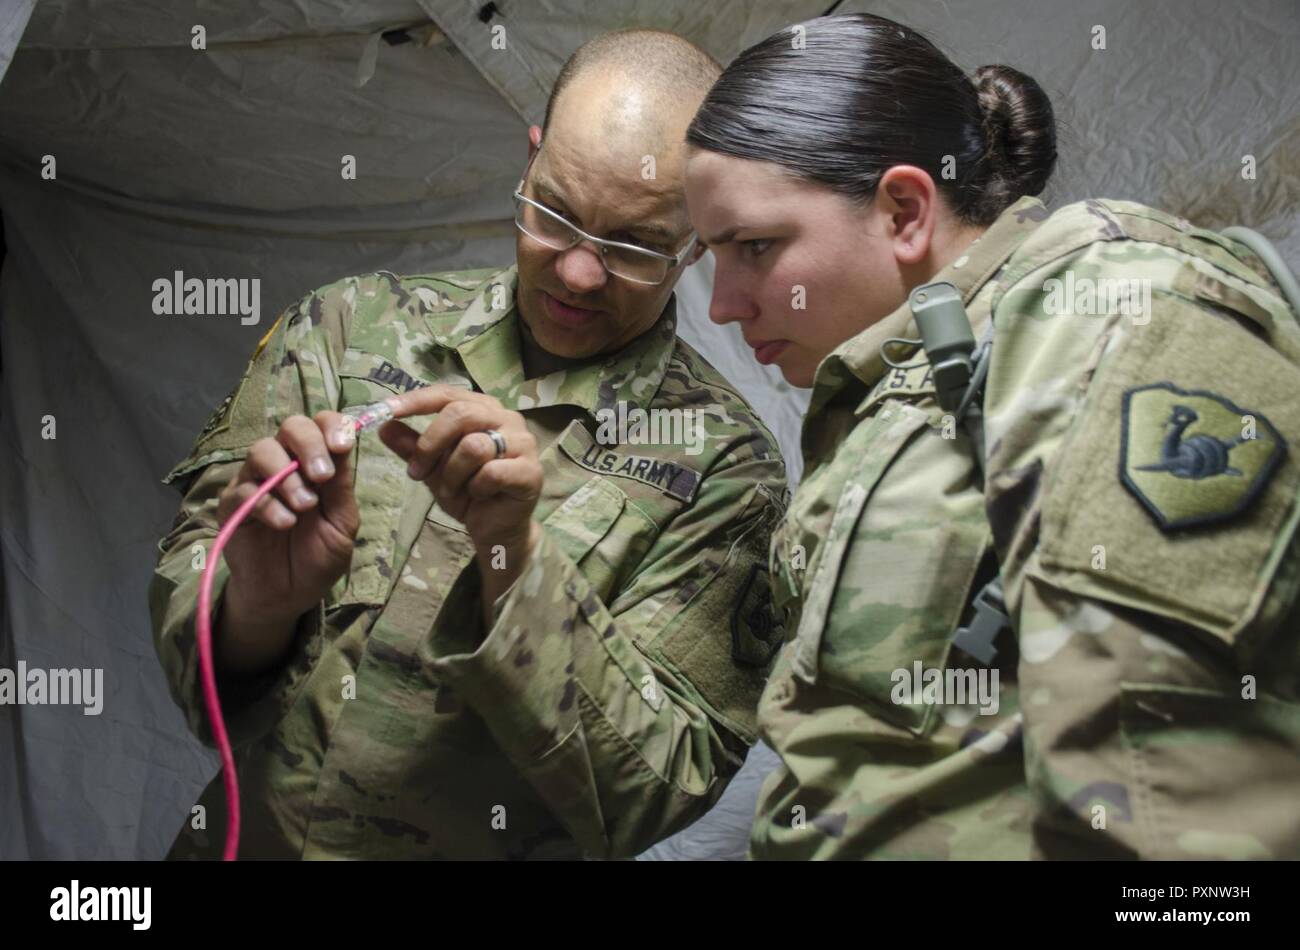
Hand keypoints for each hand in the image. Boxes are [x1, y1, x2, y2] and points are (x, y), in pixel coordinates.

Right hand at [217, 412, 360, 629]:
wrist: (288, 595)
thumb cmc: (318, 556)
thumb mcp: (342, 524)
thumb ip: (341, 488)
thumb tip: (343, 447)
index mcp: (317, 464)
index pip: (322, 425)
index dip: (332, 426)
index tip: (343, 445)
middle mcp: (286, 464)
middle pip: (291, 426)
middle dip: (309, 444)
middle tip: (322, 476)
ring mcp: (256, 481)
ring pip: (261, 451)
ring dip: (287, 476)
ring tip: (305, 506)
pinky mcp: (232, 505)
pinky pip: (243, 490)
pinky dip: (267, 504)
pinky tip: (285, 523)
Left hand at [378, 385, 543, 615]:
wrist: (495, 528)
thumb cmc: (468, 491)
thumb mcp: (433, 468)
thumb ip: (413, 446)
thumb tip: (384, 426)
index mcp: (484, 409)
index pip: (448, 395)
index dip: (416, 401)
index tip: (387, 410)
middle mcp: (507, 418)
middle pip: (460, 414)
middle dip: (431, 445)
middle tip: (417, 472)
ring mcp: (523, 443)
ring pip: (474, 446)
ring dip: (453, 474)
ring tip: (453, 490)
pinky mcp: (531, 471)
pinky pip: (492, 472)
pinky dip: (476, 488)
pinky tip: (479, 496)